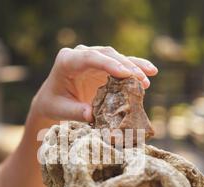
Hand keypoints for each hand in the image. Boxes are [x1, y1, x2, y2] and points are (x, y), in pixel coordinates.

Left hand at [31, 45, 157, 122]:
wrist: (52, 100)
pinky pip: (121, 63)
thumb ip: (76, 111)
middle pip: (106, 55)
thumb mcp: (61, 110)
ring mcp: (93, 58)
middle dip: (125, 66)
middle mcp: (80, 54)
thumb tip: (92, 115)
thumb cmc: (54, 104)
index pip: (89, 57)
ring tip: (150, 75)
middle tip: (141, 79)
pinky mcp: (103, 64)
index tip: (125, 73)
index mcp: (67, 60)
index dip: (108, 64)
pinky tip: (150, 72)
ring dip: (134, 65)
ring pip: (116, 57)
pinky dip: (135, 67)